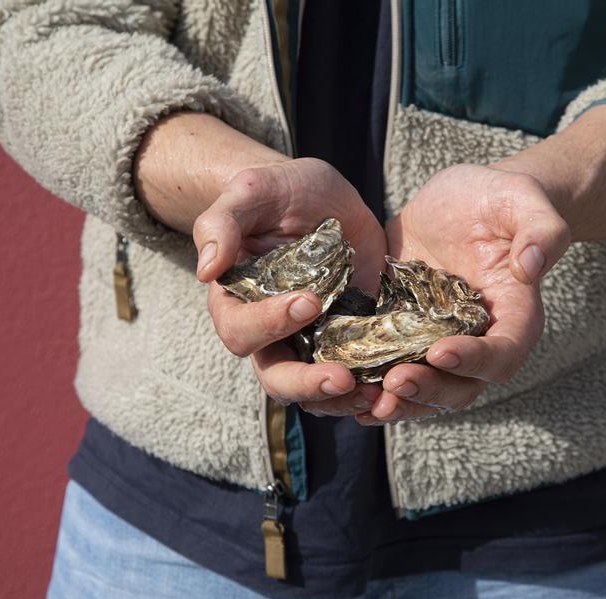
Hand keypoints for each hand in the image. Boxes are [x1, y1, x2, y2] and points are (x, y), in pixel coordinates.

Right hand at [195, 157, 386, 413]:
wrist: (320, 197)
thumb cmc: (276, 192)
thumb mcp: (251, 192)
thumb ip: (222, 224)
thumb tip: (206, 271)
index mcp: (237, 303)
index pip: (241, 332)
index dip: (269, 325)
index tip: (308, 302)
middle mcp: (270, 334)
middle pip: (276, 378)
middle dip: (307, 383)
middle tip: (342, 378)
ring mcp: (311, 342)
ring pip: (315, 391)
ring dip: (342, 398)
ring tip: (374, 393)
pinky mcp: (350, 340)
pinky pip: (357, 377)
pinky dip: (374, 386)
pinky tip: (399, 382)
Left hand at [358, 164, 570, 424]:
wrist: (462, 201)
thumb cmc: (500, 200)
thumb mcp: (523, 202)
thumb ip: (541, 231)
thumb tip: (534, 265)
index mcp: (514, 317)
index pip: (503, 354)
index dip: (474, 361)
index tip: (439, 351)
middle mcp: (478, 342)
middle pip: (461, 387)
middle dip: (429, 390)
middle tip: (395, 382)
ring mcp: (439, 343)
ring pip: (425, 392)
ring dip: (398, 403)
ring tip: (365, 402)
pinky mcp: (404, 336)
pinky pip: (390, 373)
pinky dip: (370, 388)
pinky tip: (341, 388)